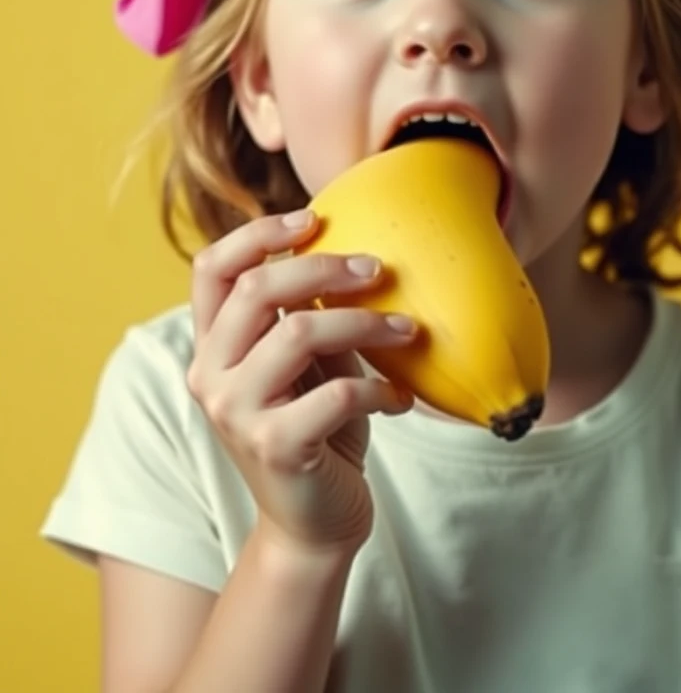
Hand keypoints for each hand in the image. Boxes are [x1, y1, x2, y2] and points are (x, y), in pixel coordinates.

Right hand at [186, 209, 417, 555]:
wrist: (315, 523)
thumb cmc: (318, 430)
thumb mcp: (308, 366)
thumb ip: (308, 317)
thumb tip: (356, 255)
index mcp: (213, 346)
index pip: (212, 269)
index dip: (258, 234)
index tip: (314, 218)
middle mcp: (209, 374)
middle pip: (258, 289)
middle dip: (326, 268)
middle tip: (379, 269)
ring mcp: (235, 412)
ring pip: (299, 332)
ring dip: (366, 322)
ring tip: (409, 328)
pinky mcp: (274, 446)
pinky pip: (339, 394)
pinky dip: (382, 388)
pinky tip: (402, 398)